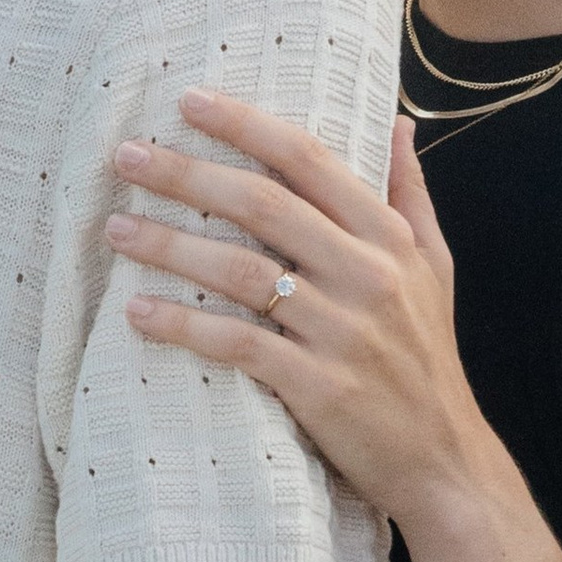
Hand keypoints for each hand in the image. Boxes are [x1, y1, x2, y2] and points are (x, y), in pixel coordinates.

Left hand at [108, 95, 491, 537]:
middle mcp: (368, 275)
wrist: (443, 460)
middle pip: (264, 206)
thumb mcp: (433, 266)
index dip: (247, 125)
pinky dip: (184, 326)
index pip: (311, 160)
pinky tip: (138, 311)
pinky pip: (237, 345)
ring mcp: (342, 332)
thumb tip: (397, 120)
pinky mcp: (318, 387)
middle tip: (126, 156)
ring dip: (171, 246)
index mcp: (389, 237)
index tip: (189, 101)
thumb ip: (409, 192)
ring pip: (242, 272)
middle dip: (188, 174)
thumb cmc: (427, 355)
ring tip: (117, 229)